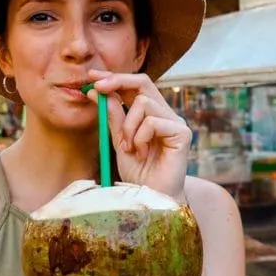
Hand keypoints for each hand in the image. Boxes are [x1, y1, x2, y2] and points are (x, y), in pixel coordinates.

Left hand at [87, 70, 191, 197]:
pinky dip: (140, 137)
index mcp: (152, 114)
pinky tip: (141, 153)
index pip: (136, 86)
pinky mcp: (182, 133)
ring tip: (130, 148)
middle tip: (97, 87)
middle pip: (144, 82)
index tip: (92, 77)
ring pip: (144, 104)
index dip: (115, 78)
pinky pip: (153, 122)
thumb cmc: (138, 173)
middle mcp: (166, 114)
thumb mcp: (118, 140)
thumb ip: (111, 116)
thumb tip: (95, 90)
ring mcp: (176, 123)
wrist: (151, 198)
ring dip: (128, 126)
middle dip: (117, 81)